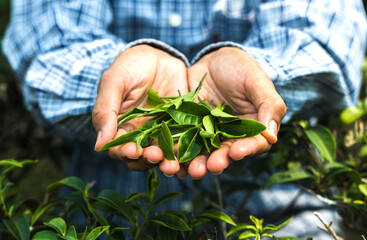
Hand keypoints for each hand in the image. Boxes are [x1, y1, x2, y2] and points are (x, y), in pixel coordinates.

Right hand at [92, 44, 186, 173]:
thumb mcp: (114, 82)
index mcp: (121, 127)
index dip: (125, 153)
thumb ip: (106, 111)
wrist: (157, 56)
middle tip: (155, 156)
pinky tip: (190, 155)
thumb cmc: (129, 67)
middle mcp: (142, 134)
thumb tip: (99, 145)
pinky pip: (185, 140)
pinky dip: (187, 150)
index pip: (120, 148)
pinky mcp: (182, 125)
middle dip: (148, 160)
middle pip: (143, 157)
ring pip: (164, 153)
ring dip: (167, 161)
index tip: (133, 151)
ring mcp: (163, 131)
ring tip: (173, 164)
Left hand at [182, 47, 285, 178]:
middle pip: (227, 154)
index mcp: (253, 128)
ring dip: (198, 163)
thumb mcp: (256, 81)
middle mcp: (231, 136)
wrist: (213, 60)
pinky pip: (183, 142)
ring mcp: (208, 134)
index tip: (236, 152)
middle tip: (212, 166)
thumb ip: (268, 105)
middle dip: (219, 161)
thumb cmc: (241, 68)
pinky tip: (173, 159)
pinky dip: (178, 152)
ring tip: (192, 169)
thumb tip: (271, 136)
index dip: (246, 149)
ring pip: (204, 153)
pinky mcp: (189, 129)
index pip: (254, 144)